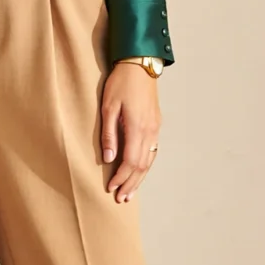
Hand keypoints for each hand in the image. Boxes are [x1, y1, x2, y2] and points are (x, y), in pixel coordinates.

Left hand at [101, 63, 161, 201]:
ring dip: (139, 178)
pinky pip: (152, 151)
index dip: (121, 177)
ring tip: (130, 192)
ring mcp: (155, 128)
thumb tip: (109, 159)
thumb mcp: (108, 107)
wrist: (140, 65)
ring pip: (149, 160)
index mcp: (137, 127)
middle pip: (141, 165)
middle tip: (121, 199)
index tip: (111, 188)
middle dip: (131, 183)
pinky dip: (145, 166)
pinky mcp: (156, 124)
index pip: (130, 161)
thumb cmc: (120, 83)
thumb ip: (109, 134)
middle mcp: (149, 131)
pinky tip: (140, 172)